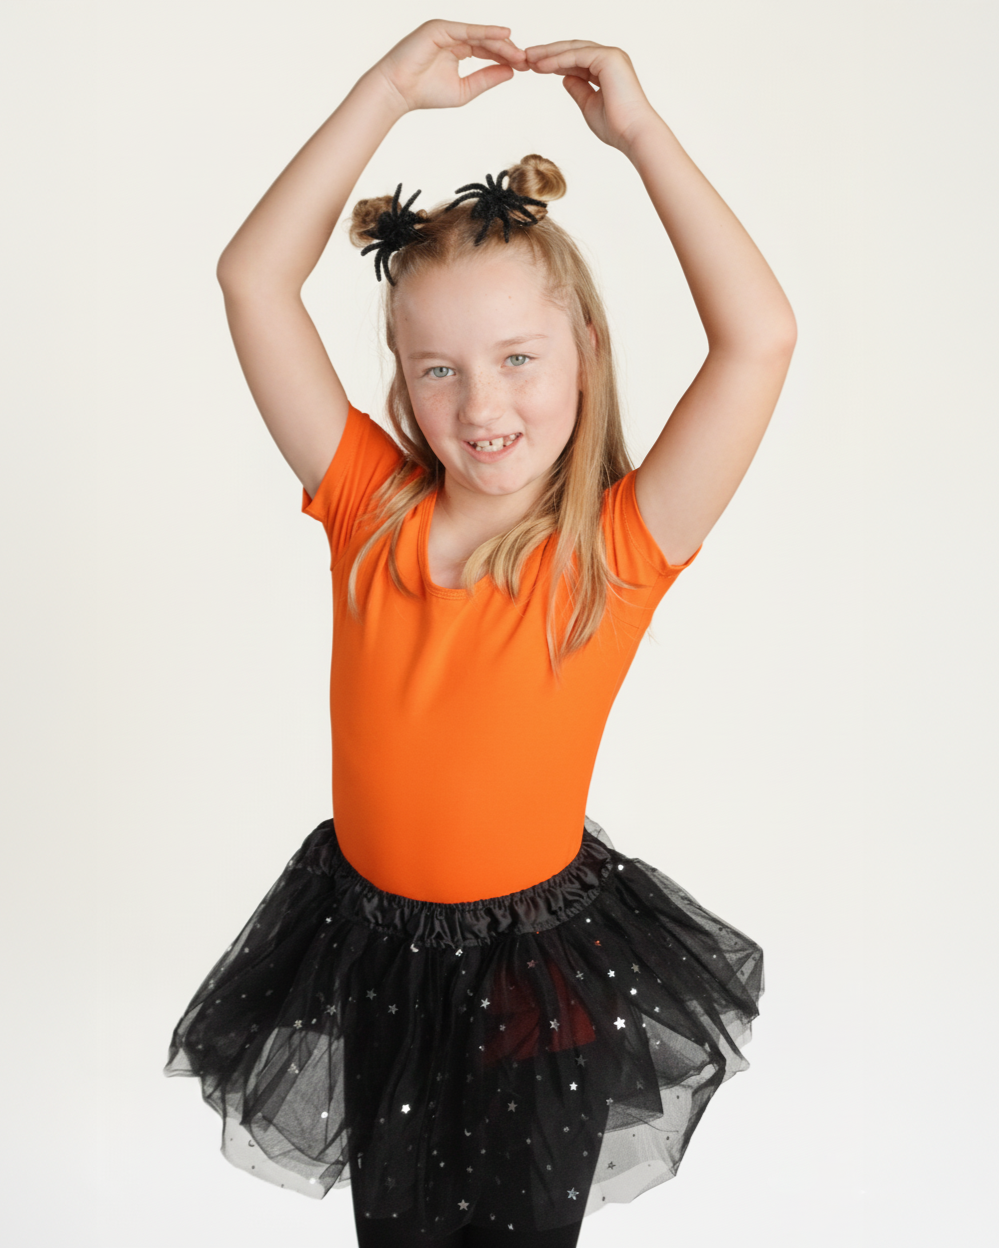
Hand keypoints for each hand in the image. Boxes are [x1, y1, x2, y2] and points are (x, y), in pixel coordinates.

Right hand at [373, 19, 526, 113]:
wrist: (397, 91)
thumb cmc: (424, 93)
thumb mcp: (464, 89)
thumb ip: (486, 78)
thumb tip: (511, 72)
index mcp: (458, 49)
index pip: (488, 50)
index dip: (506, 57)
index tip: (524, 67)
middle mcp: (454, 37)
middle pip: (488, 40)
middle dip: (508, 50)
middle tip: (527, 61)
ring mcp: (447, 30)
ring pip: (481, 35)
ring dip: (502, 44)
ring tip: (520, 54)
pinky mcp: (440, 28)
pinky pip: (469, 30)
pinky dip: (487, 32)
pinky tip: (505, 35)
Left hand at [524, 41, 657, 153]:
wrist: (633, 133)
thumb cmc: (616, 126)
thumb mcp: (589, 105)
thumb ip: (578, 89)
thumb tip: (564, 79)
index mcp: (607, 69)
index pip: (576, 60)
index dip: (554, 62)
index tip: (535, 66)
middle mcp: (610, 58)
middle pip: (573, 50)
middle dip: (548, 52)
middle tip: (526, 56)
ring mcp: (611, 55)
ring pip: (573, 49)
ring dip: (549, 53)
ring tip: (529, 58)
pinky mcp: (609, 58)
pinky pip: (577, 56)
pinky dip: (558, 60)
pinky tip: (541, 65)